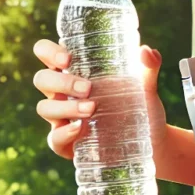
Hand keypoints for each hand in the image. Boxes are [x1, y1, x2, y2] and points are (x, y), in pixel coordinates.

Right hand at [32, 39, 168, 158]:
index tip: (68, 58)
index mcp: (73, 71)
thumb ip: (147, 67)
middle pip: (42, 80)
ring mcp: (62, 118)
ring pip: (44, 108)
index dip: (49, 52)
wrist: (152, 143)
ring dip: (65, 107)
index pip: (46, 54)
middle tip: (88, 87)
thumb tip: (147, 51)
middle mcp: (62, 93)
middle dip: (61, 82)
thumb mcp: (145, 87)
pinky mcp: (66, 143)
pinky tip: (80, 129)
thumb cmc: (140, 107)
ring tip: (91, 108)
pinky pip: (54, 138)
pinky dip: (64, 133)